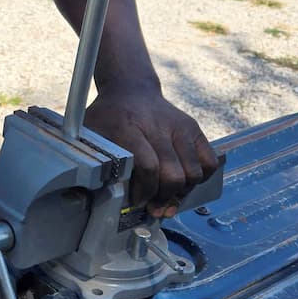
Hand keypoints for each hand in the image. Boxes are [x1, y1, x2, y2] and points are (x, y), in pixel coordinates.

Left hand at [84, 87, 217, 214]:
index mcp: (127, 127)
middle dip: (163, 198)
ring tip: (168, 197)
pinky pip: (209, 163)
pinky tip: (183, 182)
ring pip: (193, 173)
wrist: (131, 90)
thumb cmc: (109, 118)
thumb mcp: (91, 133)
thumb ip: (93, 160)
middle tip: (153, 207)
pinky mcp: (194, 129)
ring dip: (182, 193)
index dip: (144, 192)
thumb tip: (88, 196)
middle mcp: (157, 126)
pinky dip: (200, 179)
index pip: (148, 167)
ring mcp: (179, 127)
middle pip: (173, 174)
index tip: (136, 203)